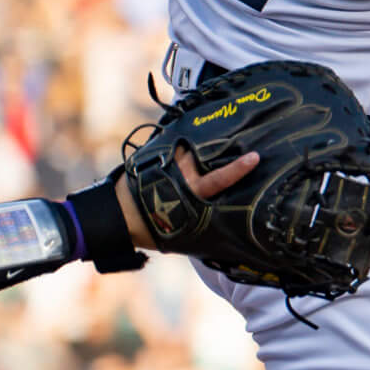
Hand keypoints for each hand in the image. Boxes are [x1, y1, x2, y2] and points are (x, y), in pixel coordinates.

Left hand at [115, 145, 259, 250]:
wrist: (115, 217)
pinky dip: (179, 147)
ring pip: (188, 148)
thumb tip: (219, 228)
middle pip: (205, 154)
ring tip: (211, 137)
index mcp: (191, 192)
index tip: (254, 157)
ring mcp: (166, 163)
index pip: (220, 178)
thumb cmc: (149, 230)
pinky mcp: (153, 159)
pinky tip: (185, 144)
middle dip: (220, 146)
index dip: (238, 168)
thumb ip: (200, 221)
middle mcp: (181, 174)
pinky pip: (171, 149)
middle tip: (236, 137)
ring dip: (197, 146)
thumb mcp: (181, 231)